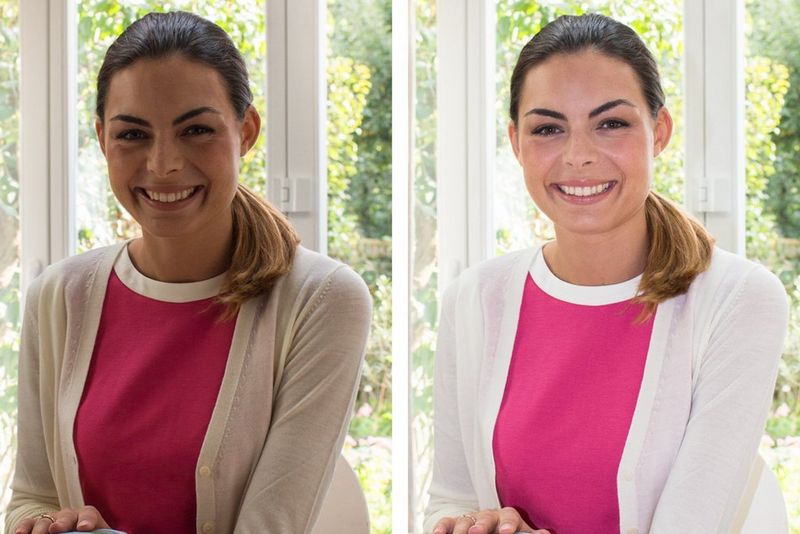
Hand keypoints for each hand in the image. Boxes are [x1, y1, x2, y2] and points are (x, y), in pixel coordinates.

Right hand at [14, 506, 110, 533]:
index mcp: (87, 516)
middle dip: (62, 522)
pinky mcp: (37, 524)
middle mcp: (69, 515)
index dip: (87, 520)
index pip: (89, 514)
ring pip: (46, 519)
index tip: (84, 527)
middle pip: (66, 515)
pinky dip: (24, 527)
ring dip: (41, 527)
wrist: (75, 532)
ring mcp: (52, 518)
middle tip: (56, 529)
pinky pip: (29, 523)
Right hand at [432, 507, 549, 533]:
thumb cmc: (507, 533)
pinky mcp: (455, 523)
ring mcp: (471, 519)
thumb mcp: (519, 533)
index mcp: (507, 518)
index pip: (509, 516)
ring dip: (460, 528)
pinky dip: (442, 527)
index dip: (507, 524)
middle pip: (485, 516)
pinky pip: (447, 522)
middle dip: (481, 525)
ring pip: (465, 520)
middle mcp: (488, 516)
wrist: (491, 529)